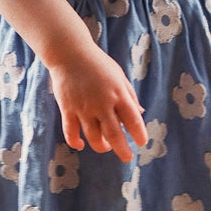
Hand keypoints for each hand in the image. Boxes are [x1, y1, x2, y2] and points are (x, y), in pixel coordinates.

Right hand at [47, 46, 146, 162]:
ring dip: (101, 146)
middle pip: (114, 134)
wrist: (70, 53)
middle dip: (122, 149)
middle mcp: (102, 103)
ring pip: (93, 137)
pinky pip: (71, 132)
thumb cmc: (98, 64)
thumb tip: (140, 114)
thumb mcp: (119, 76)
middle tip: (127, 157)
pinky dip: (75, 142)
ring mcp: (84, 108)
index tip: (142, 143)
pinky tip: (81, 145)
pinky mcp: (68, 109)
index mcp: (118, 93)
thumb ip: (129, 95)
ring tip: (106, 147)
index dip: (139, 134)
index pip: (132, 120)